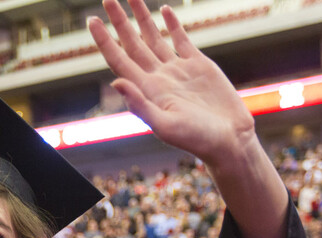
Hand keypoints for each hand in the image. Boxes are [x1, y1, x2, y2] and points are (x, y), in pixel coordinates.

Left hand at [87, 0, 252, 168]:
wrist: (230, 141)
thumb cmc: (197, 140)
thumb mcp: (165, 126)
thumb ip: (140, 105)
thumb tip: (115, 82)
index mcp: (147, 90)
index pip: (119, 60)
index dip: (104, 40)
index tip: (91, 20)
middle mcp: (158, 78)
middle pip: (133, 43)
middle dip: (120, 21)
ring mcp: (177, 70)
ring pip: (154, 37)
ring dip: (142, 18)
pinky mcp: (198, 66)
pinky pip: (180, 40)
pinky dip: (172, 25)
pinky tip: (163, 10)